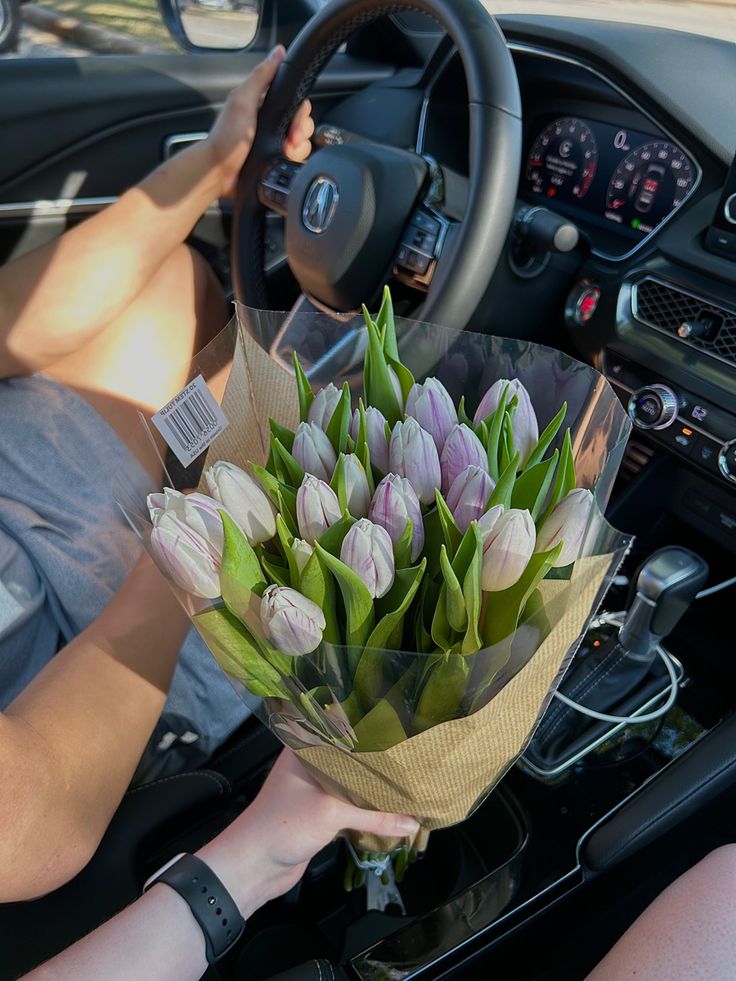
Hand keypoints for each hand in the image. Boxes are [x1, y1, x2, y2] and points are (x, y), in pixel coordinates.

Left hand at [197, 750, 418, 916]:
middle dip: (380, 761)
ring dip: (375, 789)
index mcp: (306, 748)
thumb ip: (374, 815)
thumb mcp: (331, 812)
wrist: (254, 867)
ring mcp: (316, 789)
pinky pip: (350, 806)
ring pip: (352, 783)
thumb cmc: (285, 825)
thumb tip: (412, 822)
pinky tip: (392, 810)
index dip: (371, 728)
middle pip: (352, 757)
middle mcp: (311, 763)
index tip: (403, 726)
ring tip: (411, 782)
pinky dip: (368, 809)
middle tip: (415, 757)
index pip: (344, 729)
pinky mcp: (320, 813)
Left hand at [204, 46, 314, 197]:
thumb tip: (278, 52)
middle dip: (301, 134)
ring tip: (284, 155)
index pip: (297, 104)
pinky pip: (297, 162)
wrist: (219, 174)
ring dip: (298, 151)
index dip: (301, 114)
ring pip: (303, 144)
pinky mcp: (277, 163)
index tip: (293, 126)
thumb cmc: (226, 138)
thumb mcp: (242, 101)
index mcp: (267, 106)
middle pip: (304, 124)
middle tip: (289, 143)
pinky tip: (284, 164)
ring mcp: (276, 145)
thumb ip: (260, 77)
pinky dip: (294, 163)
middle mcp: (274, 125)